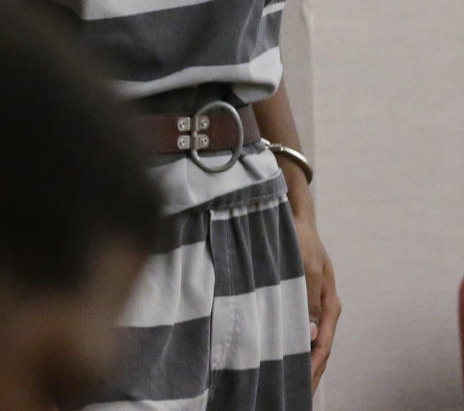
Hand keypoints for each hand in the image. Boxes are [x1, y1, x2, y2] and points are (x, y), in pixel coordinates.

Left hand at [293, 214, 339, 390]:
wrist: (294, 219)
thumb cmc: (301, 239)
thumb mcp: (307, 265)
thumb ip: (309, 297)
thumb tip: (312, 334)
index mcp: (329, 304)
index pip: (324, 345)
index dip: (313, 368)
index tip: (304, 386)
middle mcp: (322, 309)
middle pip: (319, 350)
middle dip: (310, 374)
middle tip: (297, 396)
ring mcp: (311, 306)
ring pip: (309, 343)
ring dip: (300, 363)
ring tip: (289, 386)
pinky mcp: (299, 300)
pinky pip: (298, 330)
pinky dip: (293, 347)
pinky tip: (281, 357)